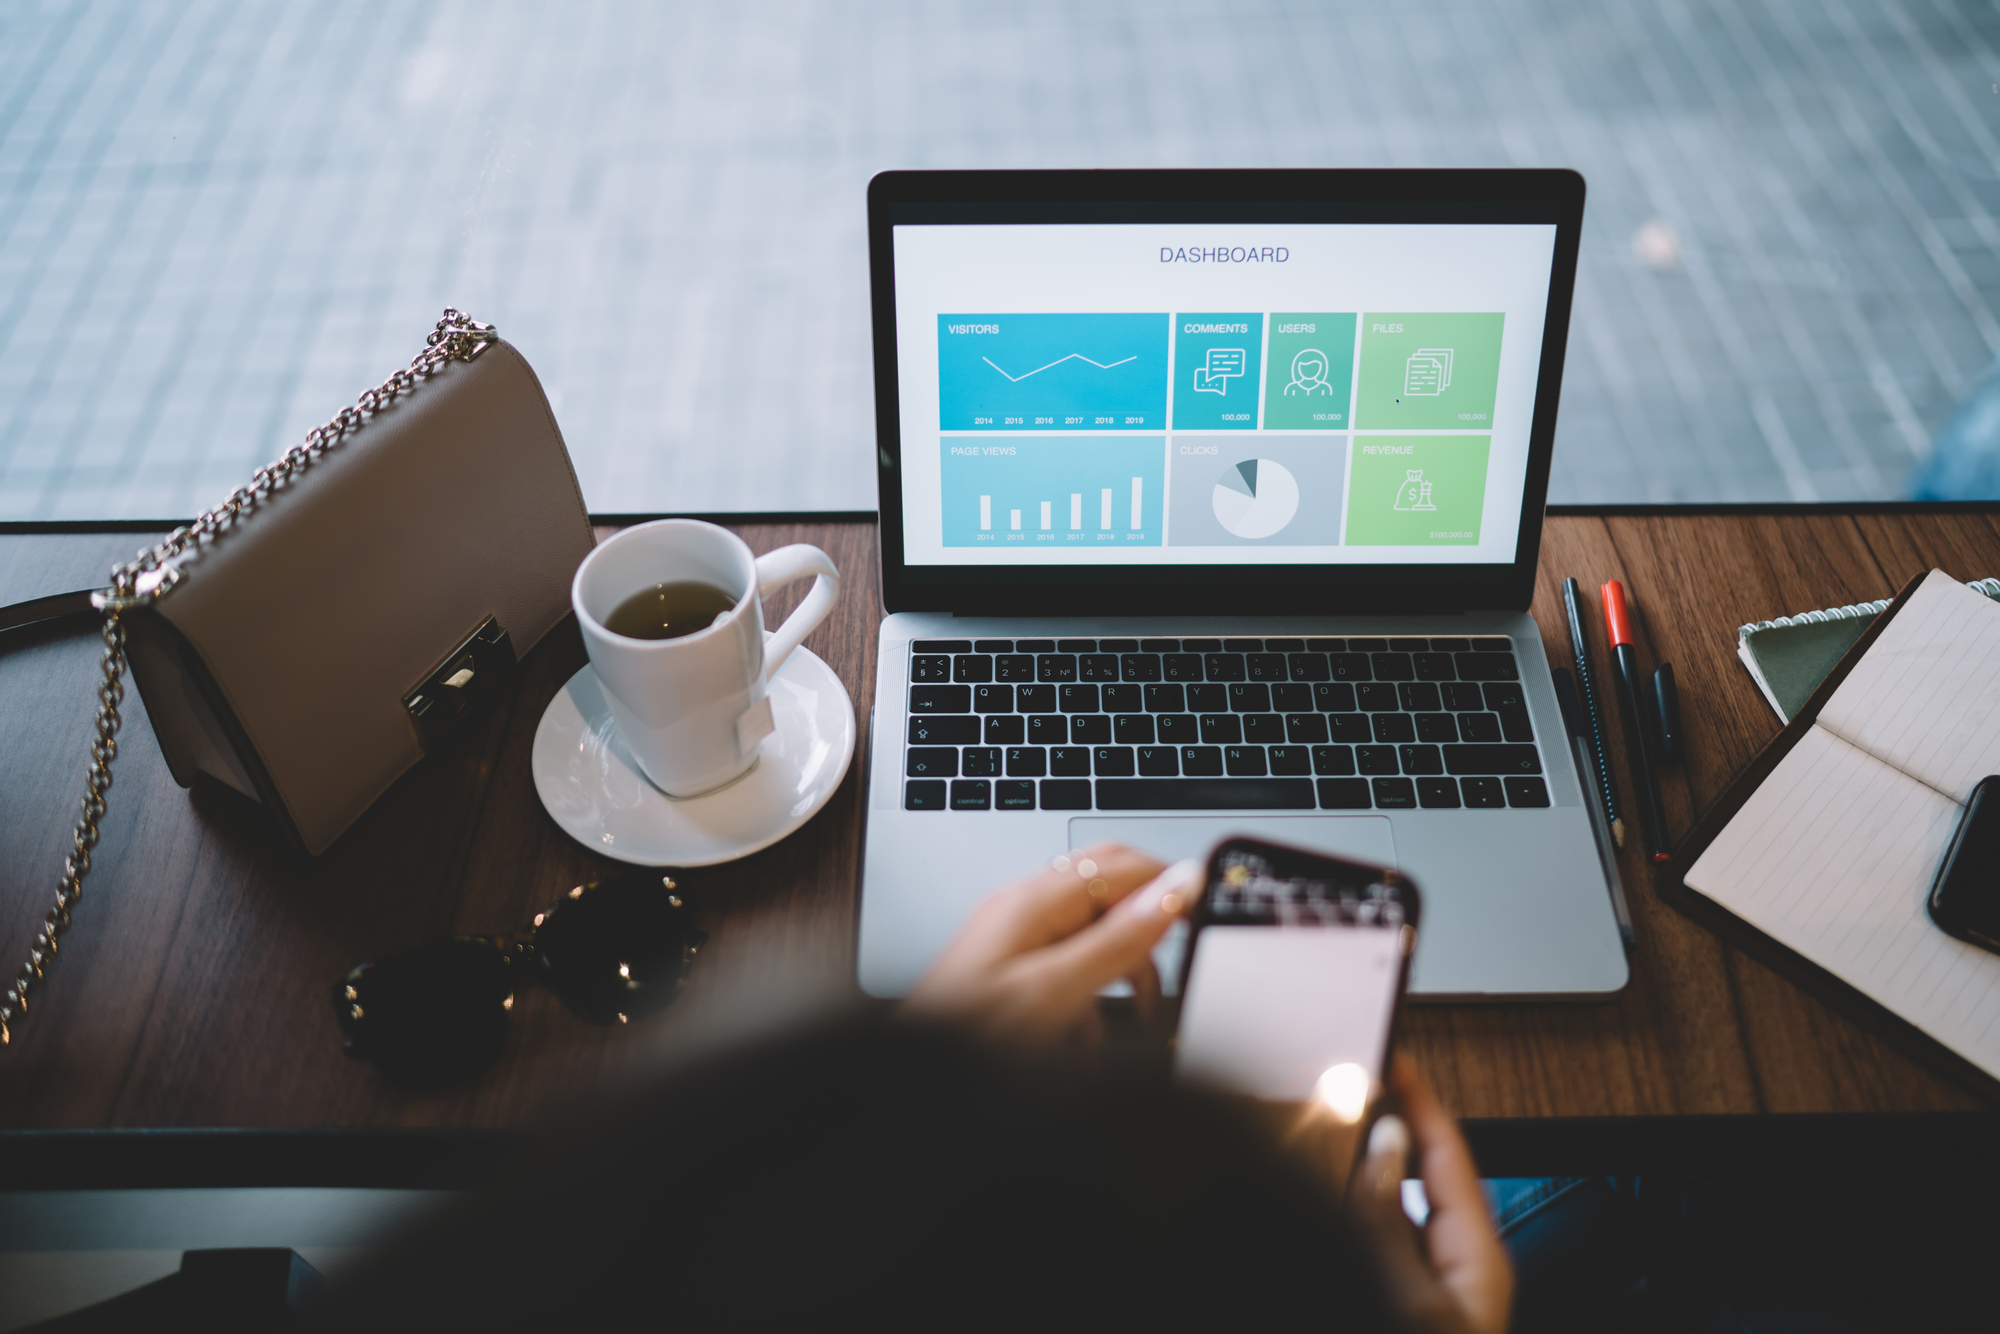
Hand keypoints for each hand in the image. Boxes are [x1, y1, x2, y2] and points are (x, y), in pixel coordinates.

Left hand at [902, 841, 1200, 1049]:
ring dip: (1121, 982)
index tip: (1209, 918)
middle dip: (1148, 937)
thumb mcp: (1056, 992)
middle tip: (1172, 979)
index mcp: (1034, 901)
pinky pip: (1069, 978)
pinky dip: (1089, 1011)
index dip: (1172, 885)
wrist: (911, 1085)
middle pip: (1111, 897)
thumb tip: (1179, 884)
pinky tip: (1085, 1051)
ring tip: (1134, 1027)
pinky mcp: (1012, 980)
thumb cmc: (967, 1039)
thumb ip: (1121, 939)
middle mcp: (1024, 912)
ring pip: (1095, 943)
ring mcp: (1016, 945)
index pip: (1123, 863)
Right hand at [1348, 1056, 1513, 1333]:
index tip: (1390, 1057)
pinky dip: (1357, 1210)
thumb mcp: (1418, 1306)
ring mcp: (1431, 1284)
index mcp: (1479, 1258)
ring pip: (1395, 1208)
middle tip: (1348, 1086)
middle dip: (1386, 1126)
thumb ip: (1391, 1230)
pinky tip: (1333, 1200)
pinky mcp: (1406, 1298)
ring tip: (1332, 1132)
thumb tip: (1379, 1151)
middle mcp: (1458, 1264)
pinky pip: (1381, 1239)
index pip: (1449, 1153)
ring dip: (1365, 1170)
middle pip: (1421, 1174)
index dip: (1419, 1099)